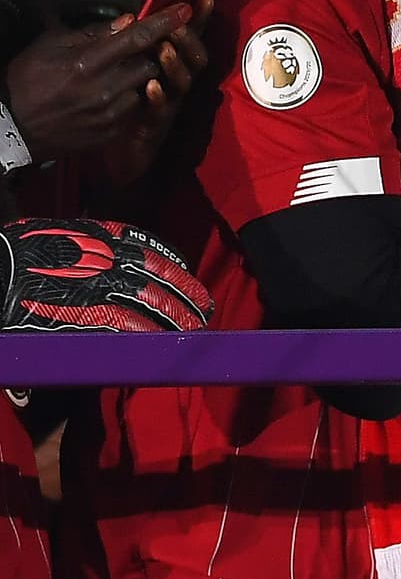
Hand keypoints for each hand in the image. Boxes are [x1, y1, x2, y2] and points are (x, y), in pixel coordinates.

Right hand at [0, 218, 212, 332]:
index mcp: (98, 237)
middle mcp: (106, 258)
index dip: (173, 267)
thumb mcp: (53, 235)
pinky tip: (162, 343)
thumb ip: (82, 244)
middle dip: (185, 294)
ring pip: (152, 301)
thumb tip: (103, 254)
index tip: (185, 276)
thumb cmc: (13, 254)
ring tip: (192, 330)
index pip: (150, 249)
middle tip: (202, 308)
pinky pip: (128, 325)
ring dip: (176, 318)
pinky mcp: (87, 313)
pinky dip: (149, 335)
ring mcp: (99, 285)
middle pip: (160, 276)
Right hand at [4, 6, 191, 158]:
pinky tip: (109, 97)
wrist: (11, 127)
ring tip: (115, 76)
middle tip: (132, 51)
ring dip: (138, 79)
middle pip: (149, 64)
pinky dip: (129, 100)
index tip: (186, 9)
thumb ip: (91, 33)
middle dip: (147, 55)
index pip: (136, 38)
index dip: (163, 22)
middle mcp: (104, 89)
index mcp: (87, 63)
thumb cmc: (27, 80)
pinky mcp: (113, 132)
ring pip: (146, 88)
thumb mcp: (49, 46)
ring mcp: (111, 114)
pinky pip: (135, 110)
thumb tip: (128, 21)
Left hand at [100, 0, 212, 186]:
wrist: (109, 148)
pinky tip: (151, 86)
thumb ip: (118, 42)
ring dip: (175, 64)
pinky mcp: (155, 125)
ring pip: (183, 82)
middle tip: (176, 27)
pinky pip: (161, 111)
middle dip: (189, 40)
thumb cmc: (109, 101)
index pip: (185, 36)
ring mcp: (168, 103)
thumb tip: (129, 17)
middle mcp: (173, 81)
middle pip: (196, 58)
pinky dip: (158, 97)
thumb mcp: (107, 64)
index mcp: (165, 63)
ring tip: (163, 50)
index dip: (198, 19)